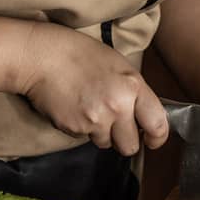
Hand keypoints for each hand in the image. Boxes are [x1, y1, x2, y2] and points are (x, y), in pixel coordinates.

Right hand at [19, 26, 168, 155]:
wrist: (42, 56)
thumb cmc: (78, 54)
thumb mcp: (118, 65)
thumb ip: (134, 91)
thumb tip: (143, 115)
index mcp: (133, 87)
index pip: (157, 124)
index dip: (157, 137)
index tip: (152, 140)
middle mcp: (118, 106)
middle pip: (130, 146)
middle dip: (123, 139)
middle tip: (115, 126)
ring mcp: (95, 120)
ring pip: (106, 144)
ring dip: (100, 133)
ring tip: (88, 109)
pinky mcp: (75, 128)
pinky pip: (84, 137)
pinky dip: (80, 128)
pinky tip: (74, 108)